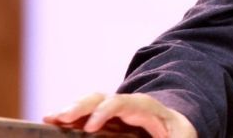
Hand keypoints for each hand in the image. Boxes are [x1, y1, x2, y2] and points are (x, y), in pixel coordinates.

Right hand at [44, 92, 196, 137]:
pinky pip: (85, 114)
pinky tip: (52, 122)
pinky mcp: (105, 119)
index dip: (105, 112)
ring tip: (50, 119)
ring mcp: (113, 110)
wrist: (177, 125)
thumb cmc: (179, 132)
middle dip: (81, 106)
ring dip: (69, 110)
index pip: (123, 103)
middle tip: (61, 118)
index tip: (89, 128)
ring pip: (89, 103)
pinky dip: (69, 117)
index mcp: (146, 107)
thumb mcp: (182, 137)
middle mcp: (126, 104)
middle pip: (101, 98)